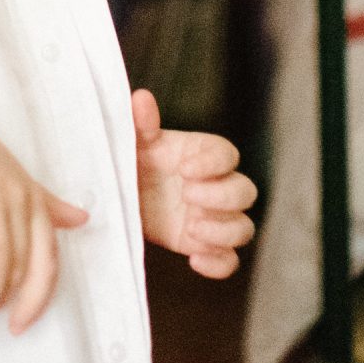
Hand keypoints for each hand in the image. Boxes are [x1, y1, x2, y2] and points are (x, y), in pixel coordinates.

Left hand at [132, 88, 256, 277]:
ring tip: (191, 227)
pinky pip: (229, 260)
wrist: (117, 196)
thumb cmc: (131, 162)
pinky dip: (219, 264)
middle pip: (245, 191)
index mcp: (201, 155)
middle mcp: (215, 185)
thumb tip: (142, 98)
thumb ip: (140, 123)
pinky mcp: (205, 245)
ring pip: (244, 228)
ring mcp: (213, 217)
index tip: (184, 169)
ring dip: (223, 230)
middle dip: (221, 196)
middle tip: (187, 196)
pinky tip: (194, 260)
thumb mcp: (132, 143)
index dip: (213, 163)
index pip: (227, 154)